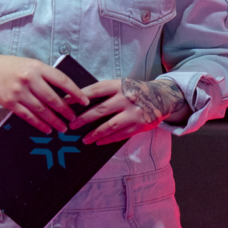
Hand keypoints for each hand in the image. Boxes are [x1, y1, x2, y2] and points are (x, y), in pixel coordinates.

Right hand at [0, 54, 91, 133]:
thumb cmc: (13, 67)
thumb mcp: (32, 65)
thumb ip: (46, 76)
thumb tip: (66, 94)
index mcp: (37, 67)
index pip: (61, 80)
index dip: (75, 92)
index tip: (85, 101)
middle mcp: (29, 79)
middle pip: (52, 99)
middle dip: (65, 111)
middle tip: (74, 119)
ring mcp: (18, 92)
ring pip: (41, 110)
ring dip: (54, 121)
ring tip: (63, 128)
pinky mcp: (10, 103)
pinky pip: (28, 116)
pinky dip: (39, 124)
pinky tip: (47, 129)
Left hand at [69, 77, 188, 144]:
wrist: (162, 97)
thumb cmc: (135, 91)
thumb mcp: (122, 85)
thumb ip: (106, 92)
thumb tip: (81, 102)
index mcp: (119, 85)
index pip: (95, 90)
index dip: (79, 96)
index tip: (65, 102)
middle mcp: (126, 98)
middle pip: (100, 109)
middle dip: (83, 119)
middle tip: (71, 126)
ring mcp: (133, 113)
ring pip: (110, 125)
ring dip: (95, 133)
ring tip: (84, 139)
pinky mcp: (140, 125)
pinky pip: (120, 134)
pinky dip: (108, 139)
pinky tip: (98, 142)